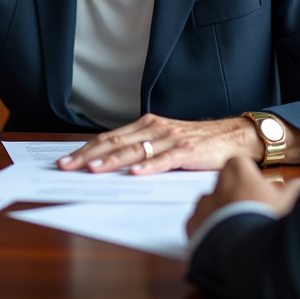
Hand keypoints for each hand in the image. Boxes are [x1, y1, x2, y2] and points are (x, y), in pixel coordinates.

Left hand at [57, 114, 263, 174]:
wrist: (233, 135)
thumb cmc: (197, 141)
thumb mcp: (164, 141)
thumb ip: (142, 149)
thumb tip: (112, 165)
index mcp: (146, 125)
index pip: (109, 138)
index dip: (86, 149)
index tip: (66, 160)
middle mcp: (155, 129)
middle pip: (115, 143)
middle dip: (88, 155)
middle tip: (67, 166)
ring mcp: (170, 139)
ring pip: (135, 151)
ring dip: (112, 161)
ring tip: (93, 169)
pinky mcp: (188, 151)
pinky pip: (165, 159)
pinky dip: (149, 166)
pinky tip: (135, 174)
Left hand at [185, 156, 299, 238]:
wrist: (247, 250)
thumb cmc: (268, 220)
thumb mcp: (289, 202)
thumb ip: (292, 190)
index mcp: (237, 170)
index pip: (241, 164)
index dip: (251, 178)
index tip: (260, 190)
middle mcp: (215, 183)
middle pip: (224, 185)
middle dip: (236, 196)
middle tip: (252, 213)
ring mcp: (202, 204)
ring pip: (211, 205)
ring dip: (221, 213)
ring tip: (239, 231)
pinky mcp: (192, 225)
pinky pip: (199, 224)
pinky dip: (208, 230)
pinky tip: (224, 241)